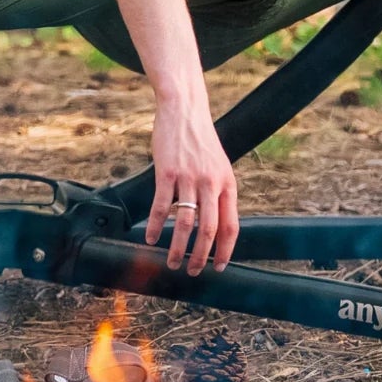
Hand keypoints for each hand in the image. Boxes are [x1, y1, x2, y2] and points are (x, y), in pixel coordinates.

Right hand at [145, 87, 238, 274]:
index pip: (231, 225)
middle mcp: (211, 182)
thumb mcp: (219, 166)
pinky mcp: (167, 171)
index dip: (226, 251)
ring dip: (178, 248)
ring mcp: (188, 177)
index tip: (219, 267)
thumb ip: (219, 192)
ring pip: (185, 222)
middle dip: (201, 257)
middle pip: (209, 230)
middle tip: (193, 271)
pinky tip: (150, 238)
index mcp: (227, 183)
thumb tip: (216, 225)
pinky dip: (155, 226)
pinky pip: (160, 206)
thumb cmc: (200, 140)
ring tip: (172, 262)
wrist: (184, 110)